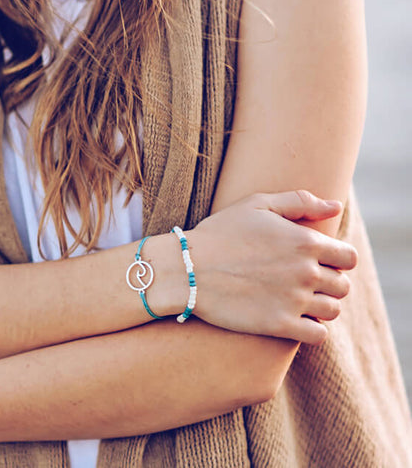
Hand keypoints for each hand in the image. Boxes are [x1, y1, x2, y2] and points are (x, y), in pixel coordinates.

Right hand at [190, 190, 357, 343]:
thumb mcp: (257, 205)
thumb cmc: (220, 232)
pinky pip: (318, 335)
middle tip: (301, 279)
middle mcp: (306, 271)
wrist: (187, 268)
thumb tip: (336, 206)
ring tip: (296, 298)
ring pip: (332, 310)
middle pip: (342, 285)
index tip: (318, 260)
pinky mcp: (280, 325)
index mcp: (305, 241)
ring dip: (320, 305)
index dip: (336, 258)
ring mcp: (294, 300)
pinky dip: (312, 329)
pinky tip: (293, 318)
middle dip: (327, 282)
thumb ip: (300, 202)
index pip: (348, 257)